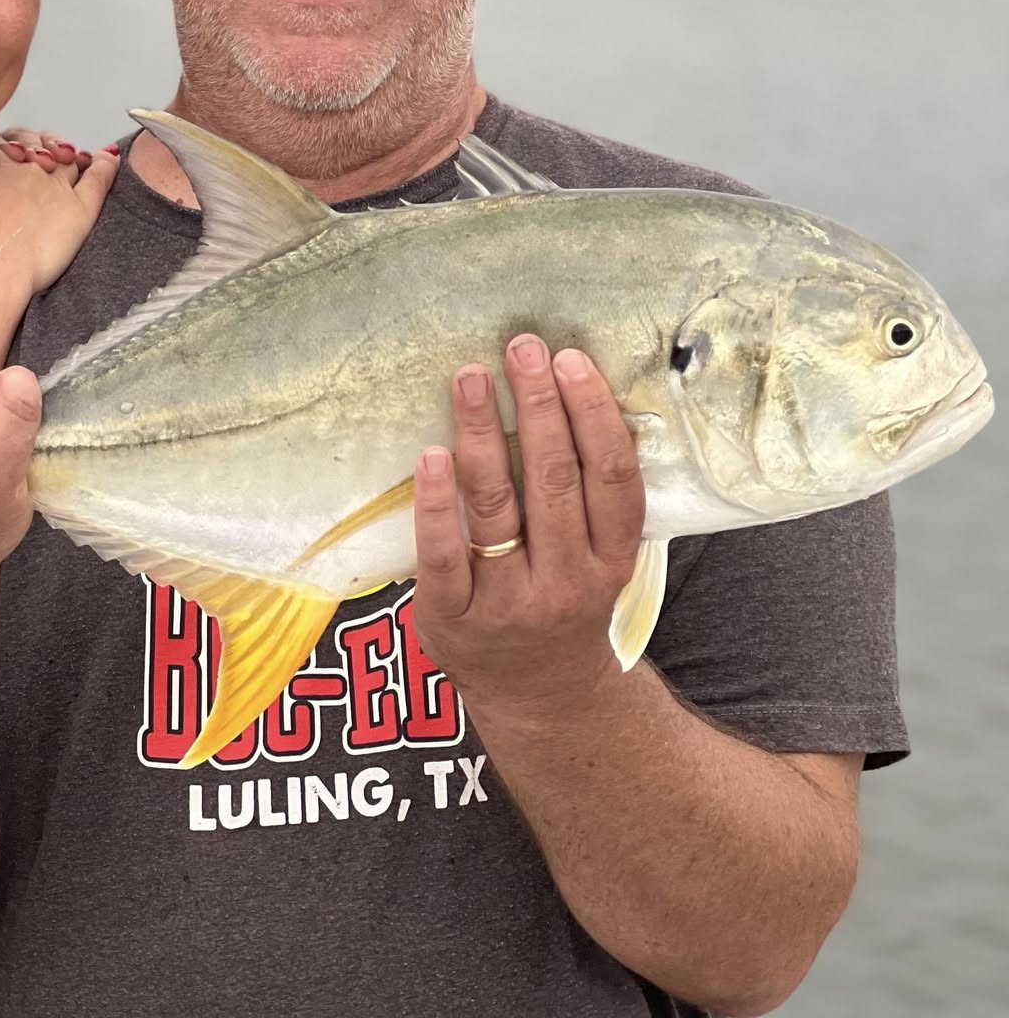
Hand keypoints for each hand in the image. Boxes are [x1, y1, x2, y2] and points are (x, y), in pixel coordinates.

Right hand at [0, 134, 117, 295]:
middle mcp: (24, 163)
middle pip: (33, 142)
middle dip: (32, 144)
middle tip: (32, 153)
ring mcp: (55, 184)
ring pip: (67, 157)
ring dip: (68, 151)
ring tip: (69, 154)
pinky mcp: (80, 209)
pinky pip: (99, 178)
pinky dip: (106, 164)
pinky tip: (108, 156)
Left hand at [412, 339, 645, 722]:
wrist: (538, 696)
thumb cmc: (566, 598)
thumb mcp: (602, 558)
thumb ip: (593, 493)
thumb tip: (573, 388)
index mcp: (612, 559)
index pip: (612, 477)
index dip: (593, 415)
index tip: (571, 361)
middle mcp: (567, 580)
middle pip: (554, 480)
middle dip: (538, 407)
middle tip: (522, 347)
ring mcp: (508, 601)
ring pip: (497, 506)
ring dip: (482, 434)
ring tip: (471, 377)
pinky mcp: (452, 616)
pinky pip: (444, 553)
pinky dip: (437, 502)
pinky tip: (430, 454)